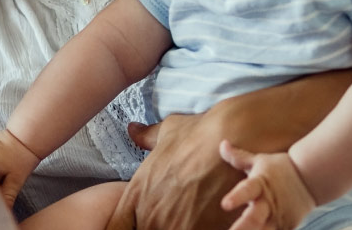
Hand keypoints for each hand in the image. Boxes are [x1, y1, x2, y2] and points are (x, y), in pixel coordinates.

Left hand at [103, 117, 243, 229]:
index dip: (129, 224)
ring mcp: (178, 226)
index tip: (139, 220)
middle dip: (157, 224)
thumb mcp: (167, 132)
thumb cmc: (200, 134)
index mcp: (138, 194)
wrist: (233, 137)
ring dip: (183, 227)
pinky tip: (211, 220)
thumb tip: (134, 130)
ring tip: (195, 216)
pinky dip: (204, 228)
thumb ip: (146, 137)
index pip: (118, 225)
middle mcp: (153, 214)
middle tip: (175, 214)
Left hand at [218, 142, 317, 229]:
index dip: (236, 198)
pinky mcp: (288, 226)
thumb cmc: (281, 168)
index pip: (247, 190)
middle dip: (242, 227)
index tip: (224, 205)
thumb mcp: (259, 160)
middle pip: (254, 218)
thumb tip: (222, 144)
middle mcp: (268, 203)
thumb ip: (238, 157)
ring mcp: (279, 217)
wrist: (312, 177)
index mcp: (260, 185)